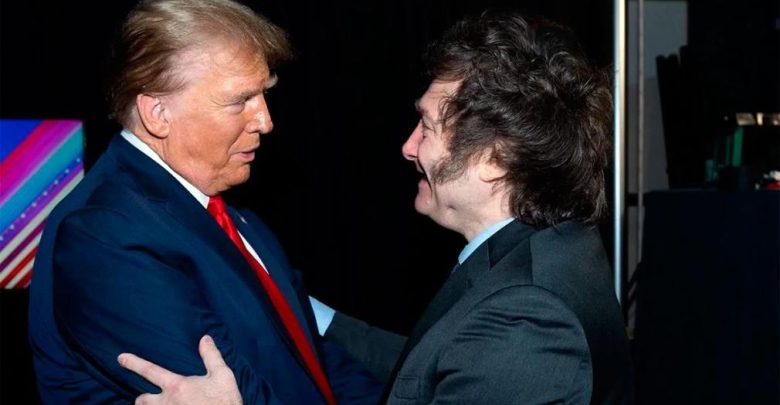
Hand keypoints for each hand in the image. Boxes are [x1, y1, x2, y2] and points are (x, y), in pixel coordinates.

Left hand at [118, 335, 242, 404]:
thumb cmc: (225, 401)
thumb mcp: (223, 375)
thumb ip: (211, 356)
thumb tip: (205, 339)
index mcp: (177, 386)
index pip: (150, 371)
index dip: (134, 363)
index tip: (120, 358)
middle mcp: (167, 403)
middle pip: (142, 400)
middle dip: (142, 399)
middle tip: (146, 398)